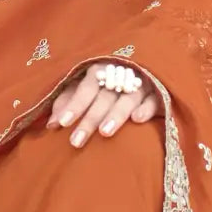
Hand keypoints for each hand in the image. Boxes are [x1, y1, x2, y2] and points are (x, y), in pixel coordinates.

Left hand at [44, 62, 159, 147]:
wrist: (145, 75)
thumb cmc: (106, 87)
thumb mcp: (85, 90)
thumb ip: (69, 103)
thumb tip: (51, 125)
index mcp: (100, 69)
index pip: (85, 87)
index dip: (74, 105)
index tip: (62, 124)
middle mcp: (120, 74)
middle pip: (103, 96)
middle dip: (89, 119)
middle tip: (76, 142)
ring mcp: (142, 82)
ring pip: (128, 98)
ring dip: (116, 114)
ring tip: (104, 133)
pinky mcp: (160, 93)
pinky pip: (154, 99)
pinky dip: (146, 108)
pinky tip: (137, 119)